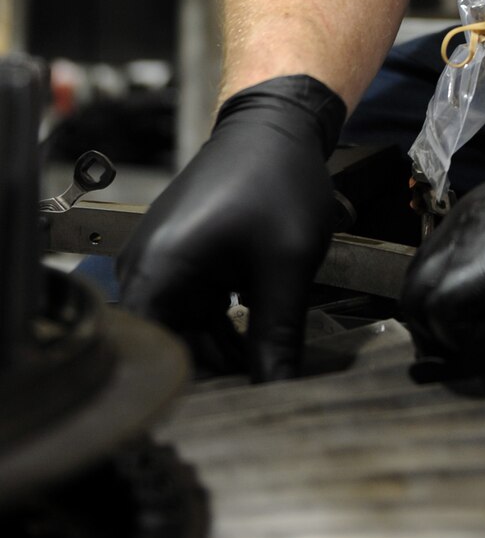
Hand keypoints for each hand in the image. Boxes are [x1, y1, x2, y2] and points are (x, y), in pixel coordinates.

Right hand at [117, 75, 344, 381]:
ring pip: (181, 331)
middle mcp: (145, 268)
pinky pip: (191, 309)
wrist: (275, 124)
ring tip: (261, 375)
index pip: (148, 355)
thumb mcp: (286, 265)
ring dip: (219, 353)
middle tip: (252, 400)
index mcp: (158, 270)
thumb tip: (276, 390)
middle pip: (164, 346)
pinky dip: (221, 329)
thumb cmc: (276, 178)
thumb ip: (277, 334)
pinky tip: (255, 347)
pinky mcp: (178, 259)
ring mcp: (159, 262)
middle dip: (208, 376)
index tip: (220, 412)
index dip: (183, 390)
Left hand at [400, 101, 484, 352]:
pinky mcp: (480, 267)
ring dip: (460, 330)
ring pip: (419, 306)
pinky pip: (446, 318)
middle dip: (447, 326)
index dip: (455, 305)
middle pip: (414, 290)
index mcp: (476, 214)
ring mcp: (466, 242)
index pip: (432, 269)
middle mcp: (461, 224)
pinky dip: (477, 334)